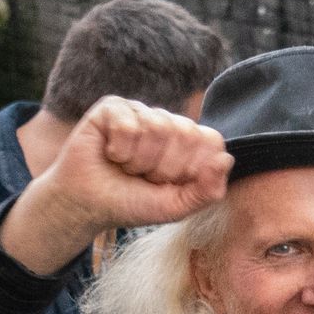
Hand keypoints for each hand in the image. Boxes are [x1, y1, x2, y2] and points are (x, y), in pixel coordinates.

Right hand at [0, 97, 231, 275]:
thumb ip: (207, 191)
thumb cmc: (130, 203)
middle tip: (143, 177)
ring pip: (157, 127)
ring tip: (126, 167)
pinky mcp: (113, 107)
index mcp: (189, 142)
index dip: (190, 169)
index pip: (211, 141)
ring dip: (138, 160)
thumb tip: (227, 159)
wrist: (86, 205)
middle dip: (163, 167)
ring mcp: (141, 111)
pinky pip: (129, 123)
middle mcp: (168, 121)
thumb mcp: (175, 207)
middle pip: (185, 133)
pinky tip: (109, 153)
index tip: (169, 184)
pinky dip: (118, 149)